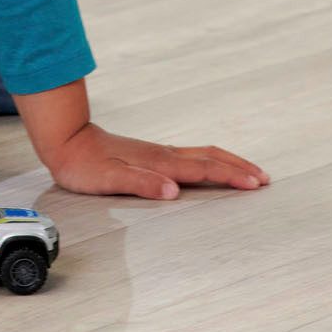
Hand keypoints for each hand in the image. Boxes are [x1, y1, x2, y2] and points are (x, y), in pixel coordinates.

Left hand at [39, 120, 268, 199]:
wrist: (66, 141)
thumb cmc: (84, 165)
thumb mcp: (108, 179)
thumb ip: (141, 184)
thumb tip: (173, 191)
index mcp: (159, 163)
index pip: (203, 169)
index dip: (231, 177)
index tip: (256, 184)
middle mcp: (163, 155)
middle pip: (210, 158)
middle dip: (239, 168)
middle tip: (265, 178)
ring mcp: (158, 153)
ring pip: (202, 155)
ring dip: (228, 162)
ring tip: (248, 171)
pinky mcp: (151, 154)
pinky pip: (190, 157)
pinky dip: (210, 161)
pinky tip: (209, 167)